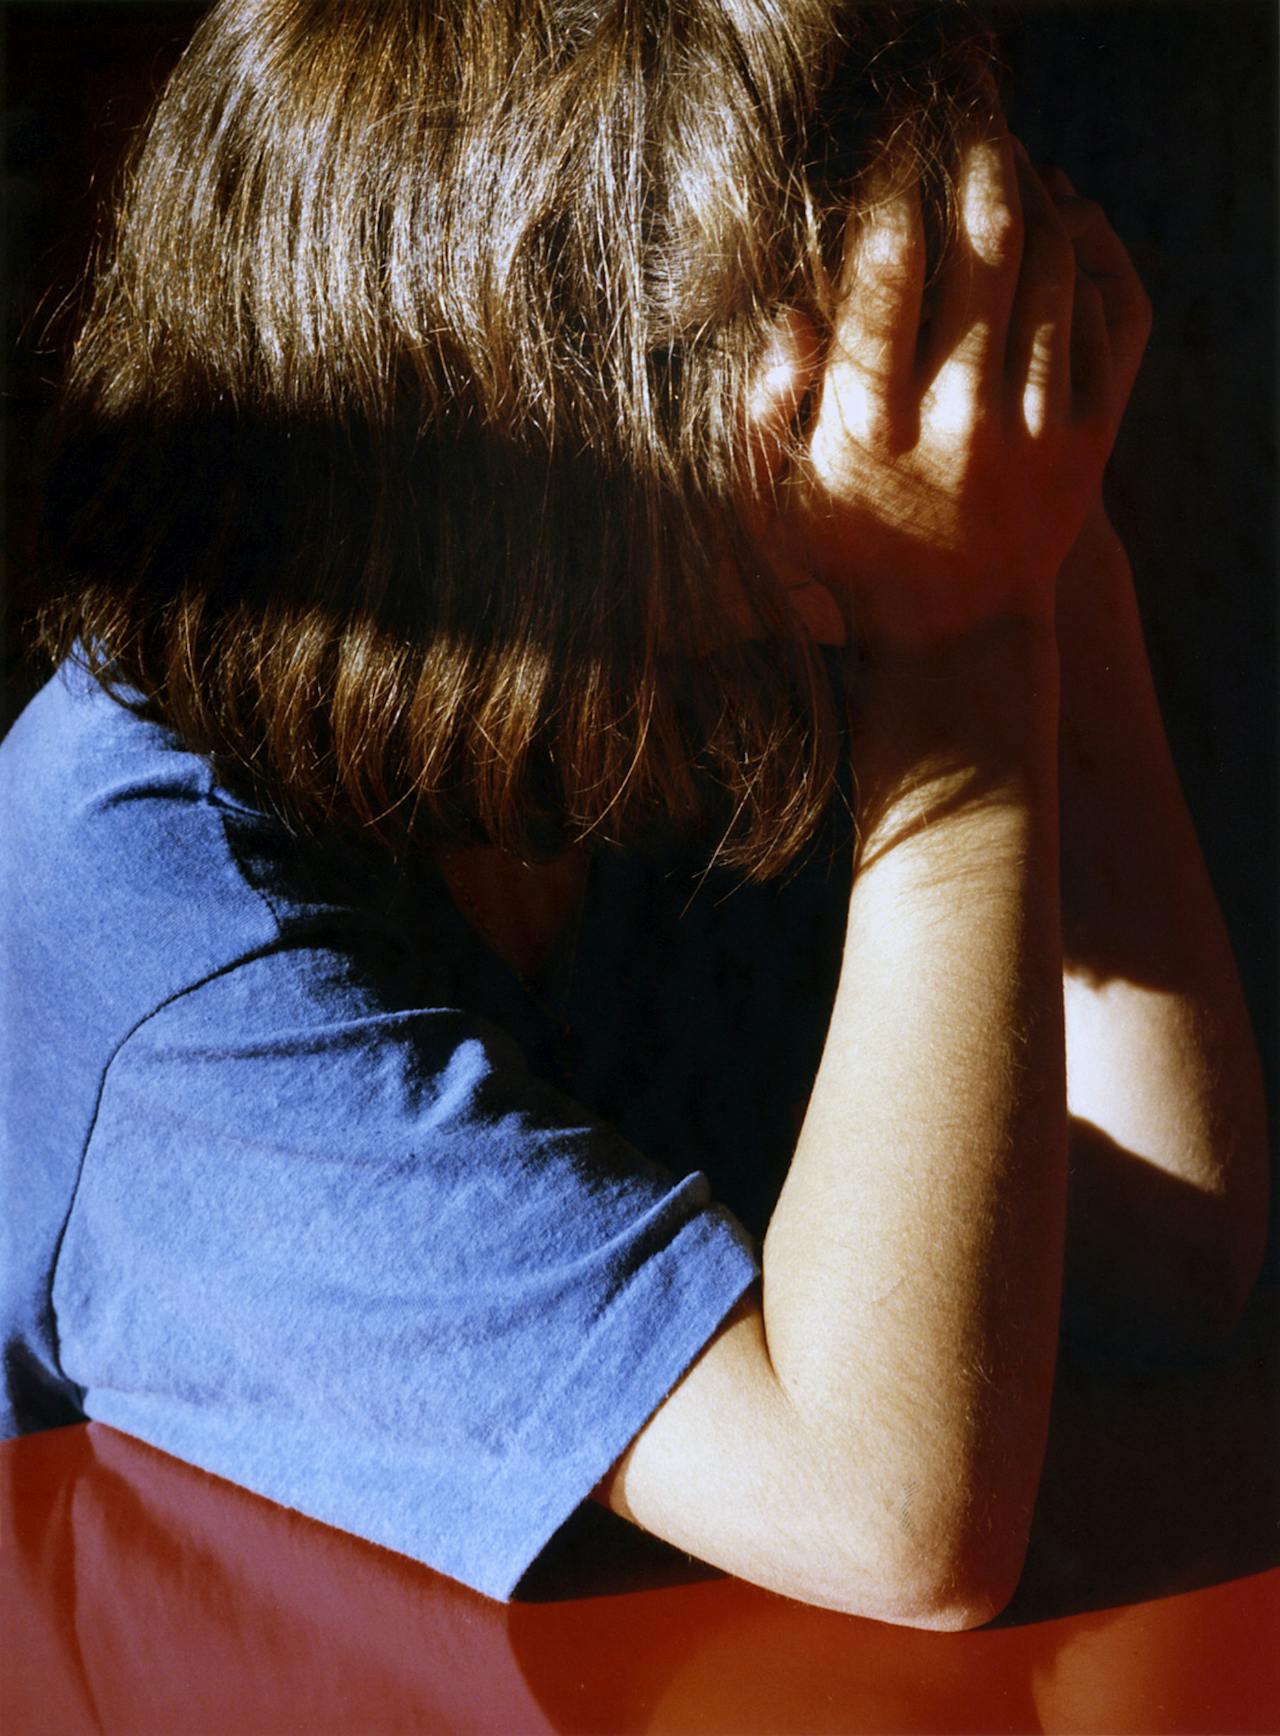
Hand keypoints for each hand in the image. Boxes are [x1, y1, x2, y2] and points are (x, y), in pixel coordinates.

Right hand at [749, 136, 1149, 650]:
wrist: (959, 638)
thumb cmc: (850, 557)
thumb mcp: (776, 501)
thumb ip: (764, 410)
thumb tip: (792, 315)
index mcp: (869, 431)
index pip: (889, 271)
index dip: (895, 187)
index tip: (894, 147)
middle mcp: (958, 424)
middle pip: (986, 247)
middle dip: (981, 164)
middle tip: (972, 128)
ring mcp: (1033, 432)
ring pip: (1053, 270)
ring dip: (1038, 199)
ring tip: (1014, 168)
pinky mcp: (1089, 442)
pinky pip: (1101, 317)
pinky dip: (1085, 259)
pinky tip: (1062, 234)